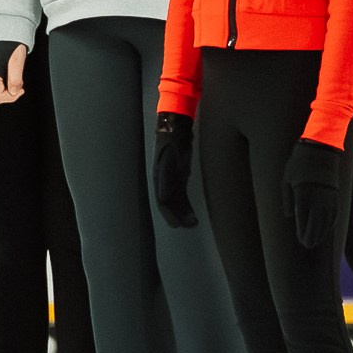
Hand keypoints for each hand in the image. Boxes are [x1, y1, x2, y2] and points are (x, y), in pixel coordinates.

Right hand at [0, 42, 27, 104]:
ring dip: (8, 91)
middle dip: (10, 95)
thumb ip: (15, 79)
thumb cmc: (12, 44)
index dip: (11, 97)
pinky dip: (6, 86)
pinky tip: (12, 79)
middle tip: (20, 88)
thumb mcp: (17, 62)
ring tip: (17, 82)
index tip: (21, 90)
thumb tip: (13, 92)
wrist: (8, 34)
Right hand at [152, 112, 197, 227]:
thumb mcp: (168, 159)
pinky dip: (187, 205)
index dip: (168, 215)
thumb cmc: (171, 141)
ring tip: (194, 223)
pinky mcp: (181, 176)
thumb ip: (165, 179)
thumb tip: (162, 199)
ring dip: (184, 213)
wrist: (176, 127)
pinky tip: (193, 213)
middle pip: (170, 204)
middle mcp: (163, 182)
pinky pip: (183, 195)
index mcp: (158, 179)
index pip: (162, 202)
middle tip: (190, 225)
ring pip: (177, 202)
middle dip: (178, 216)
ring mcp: (172, 179)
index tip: (176, 225)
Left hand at [284, 138, 349, 248]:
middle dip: (312, 236)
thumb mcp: (286, 179)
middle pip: (316, 224)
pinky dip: (331, 223)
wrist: (320, 150)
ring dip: (322, 233)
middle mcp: (317, 198)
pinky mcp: (335, 194)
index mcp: (303, 195)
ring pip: (327, 221)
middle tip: (308, 245)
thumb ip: (287, 199)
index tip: (301, 240)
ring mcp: (328, 197)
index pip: (303, 220)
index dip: (303, 232)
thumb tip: (289, 216)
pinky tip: (328, 229)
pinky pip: (334, 213)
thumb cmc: (298, 164)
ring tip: (317, 241)